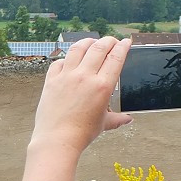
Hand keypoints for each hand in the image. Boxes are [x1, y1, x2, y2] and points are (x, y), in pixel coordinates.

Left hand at [19, 37, 132, 180]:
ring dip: (87, 42)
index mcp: (102, 86)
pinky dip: (67, 58)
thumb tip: (128, 119)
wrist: (57, 140)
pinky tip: (70, 60)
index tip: (125, 42)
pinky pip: (60, 61)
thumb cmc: (81, 134)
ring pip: (78, 48)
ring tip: (92, 42)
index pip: (116, 57)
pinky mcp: (52, 80)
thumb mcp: (103, 124)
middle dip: (108, 41)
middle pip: (99, 47)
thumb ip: (117, 119)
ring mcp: (67, 76)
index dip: (123, 46)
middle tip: (112, 41)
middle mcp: (85, 76)